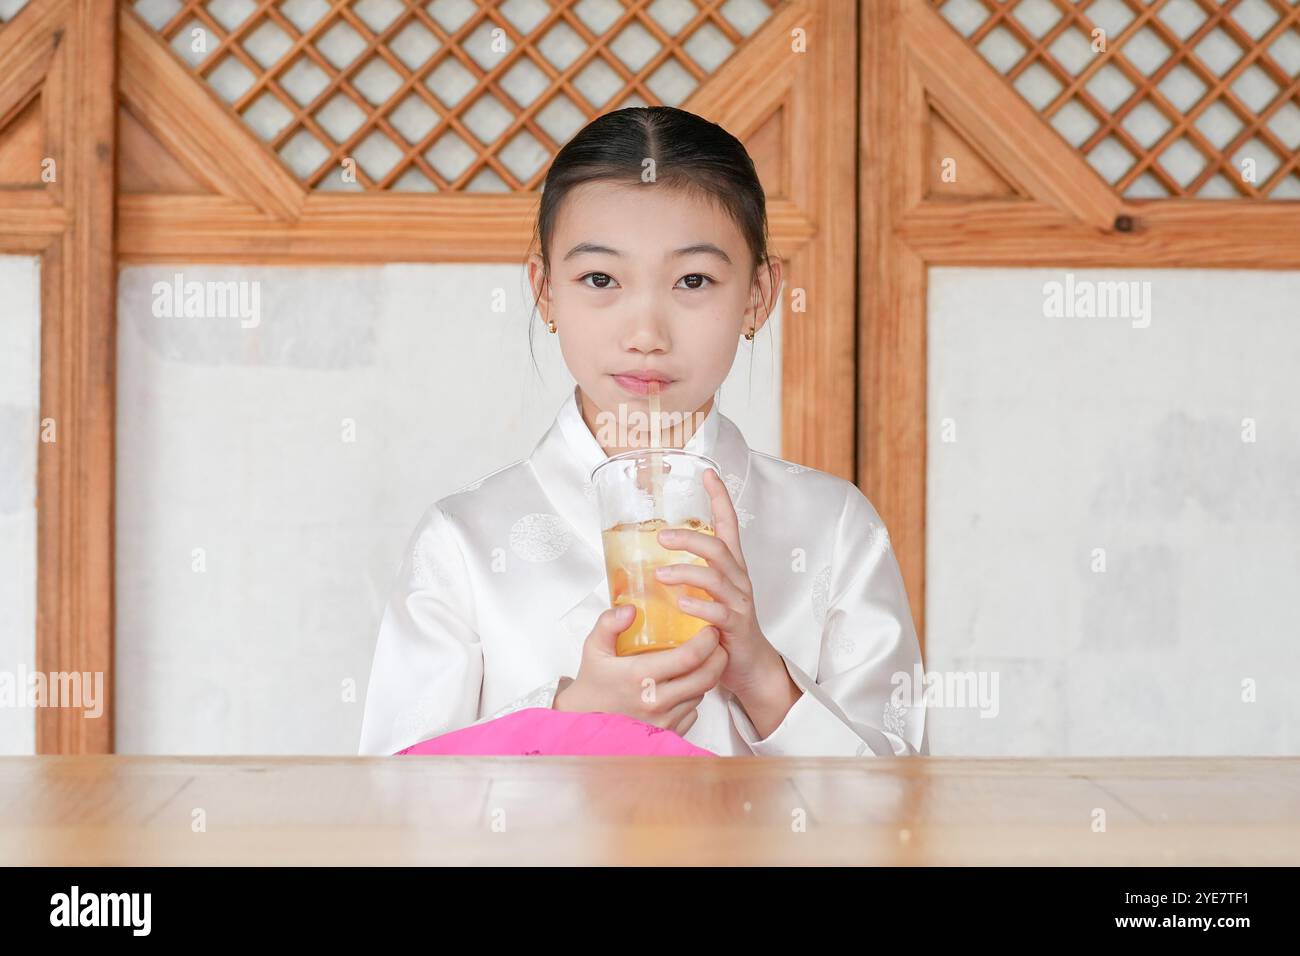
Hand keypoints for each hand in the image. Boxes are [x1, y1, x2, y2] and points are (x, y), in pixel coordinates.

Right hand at [554, 604, 727, 736]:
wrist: (583, 723)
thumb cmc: (592, 684)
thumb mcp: (594, 649)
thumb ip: (609, 624)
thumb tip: (631, 609)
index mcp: (640, 676)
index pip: (689, 657)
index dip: (707, 641)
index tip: (711, 629)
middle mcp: (656, 701)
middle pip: (706, 678)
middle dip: (719, 657)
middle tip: (717, 643)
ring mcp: (664, 721)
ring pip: (701, 694)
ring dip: (705, 677)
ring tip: (699, 662)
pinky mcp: (668, 735)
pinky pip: (693, 712)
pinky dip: (693, 697)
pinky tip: (683, 686)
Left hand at [653, 468, 788, 706]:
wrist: (748, 666)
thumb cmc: (721, 627)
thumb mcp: (705, 594)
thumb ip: (684, 577)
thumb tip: (644, 563)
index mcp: (730, 568)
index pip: (728, 526)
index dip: (720, 499)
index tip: (708, 474)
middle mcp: (737, 579)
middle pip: (719, 548)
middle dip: (690, 539)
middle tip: (661, 537)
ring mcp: (739, 602)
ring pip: (717, 578)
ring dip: (687, 573)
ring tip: (661, 575)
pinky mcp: (736, 627)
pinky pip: (719, 613)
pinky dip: (699, 607)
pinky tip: (682, 604)